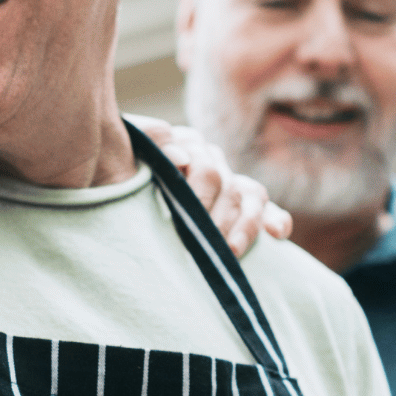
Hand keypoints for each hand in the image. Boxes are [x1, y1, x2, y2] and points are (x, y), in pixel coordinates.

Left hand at [129, 115, 290, 256]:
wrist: (117, 189)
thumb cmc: (121, 175)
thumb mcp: (129, 154)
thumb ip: (153, 144)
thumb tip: (183, 160)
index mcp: (185, 144)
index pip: (199, 157)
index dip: (192, 185)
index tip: (182, 210)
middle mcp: (211, 160)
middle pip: (224, 182)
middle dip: (213, 215)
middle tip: (199, 240)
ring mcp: (229, 182)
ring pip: (249, 196)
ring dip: (243, 225)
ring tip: (230, 252)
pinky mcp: (245, 206)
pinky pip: (266, 209)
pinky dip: (274, 219)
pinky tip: (278, 234)